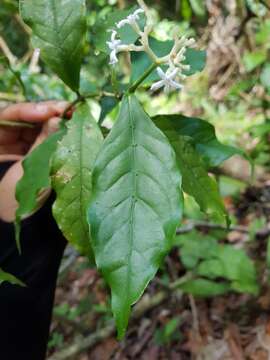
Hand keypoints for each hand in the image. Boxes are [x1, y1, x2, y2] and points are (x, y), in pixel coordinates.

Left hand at [0, 101, 70, 221]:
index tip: (52, 110)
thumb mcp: (26, 173)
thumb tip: (58, 119)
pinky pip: (43, 144)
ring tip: (74, 121)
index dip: (30, 110)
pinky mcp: (30, 159)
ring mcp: (16, 151)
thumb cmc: (10, 205)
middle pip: (25, 121)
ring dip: (54, 126)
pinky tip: (70, 135)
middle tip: (69, 112)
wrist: (12, 231)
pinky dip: (55, 140)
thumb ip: (42, 144)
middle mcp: (3, 143)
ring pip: (36, 131)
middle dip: (47, 116)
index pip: (8, 116)